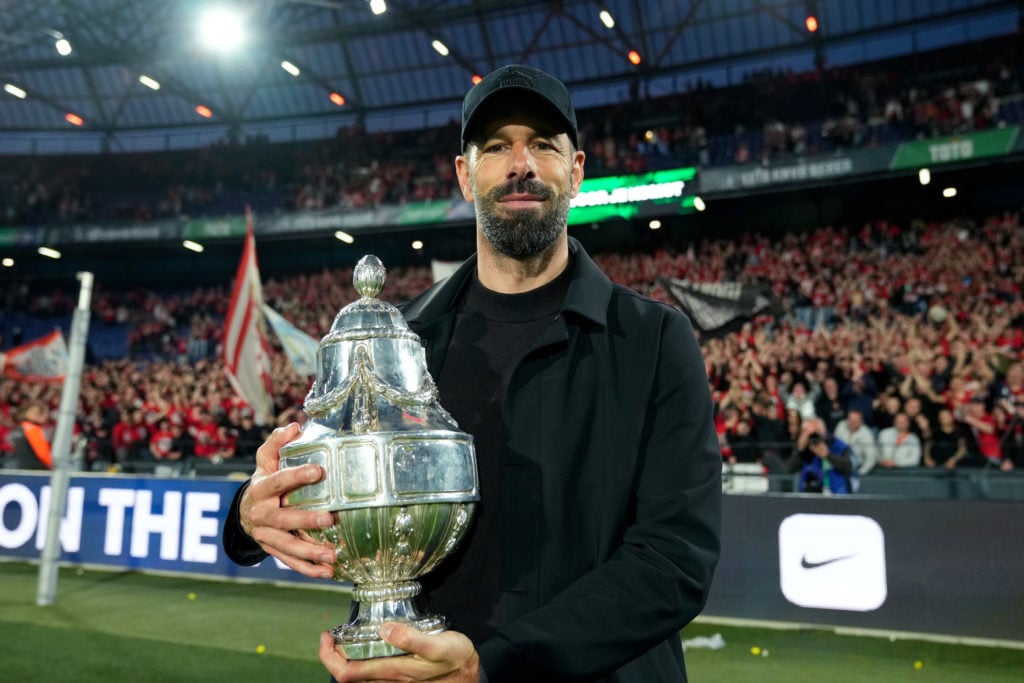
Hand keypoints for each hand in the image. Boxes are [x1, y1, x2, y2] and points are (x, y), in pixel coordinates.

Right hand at [239, 422, 335, 577]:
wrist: (245, 511)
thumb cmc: (265, 480)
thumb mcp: (266, 460)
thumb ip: (277, 443)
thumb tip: (295, 426)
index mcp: (260, 488)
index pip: (278, 481)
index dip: (296, 475)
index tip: (319, 470)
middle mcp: (261, 514)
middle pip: (282, 519)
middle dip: (305, 520)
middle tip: (330, 519)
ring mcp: (265, 535)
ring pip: (287, 546)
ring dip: (310, 552)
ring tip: (332, 555)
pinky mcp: (272, 550)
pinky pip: (290, 562)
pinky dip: (308, 569)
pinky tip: (327, 572)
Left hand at [319, 624, 479, 681]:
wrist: (472, 677)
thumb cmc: (456, 660)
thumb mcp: (438, 646)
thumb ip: (411, 638)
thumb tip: (384, 629)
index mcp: (392, 671)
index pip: (346, 672)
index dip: (329, 656)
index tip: (326, 635)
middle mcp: (388, 680)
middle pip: (348, 674)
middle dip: (333, 655)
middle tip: (332, 634)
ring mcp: (393, 681)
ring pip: (359, 675)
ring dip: (346, 658)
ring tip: (345, 637)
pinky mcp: (400, 677)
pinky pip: (371, 672)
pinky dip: (361, 659)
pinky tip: (368, 645)